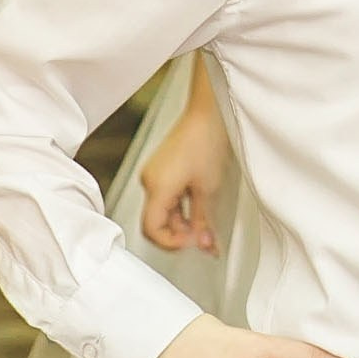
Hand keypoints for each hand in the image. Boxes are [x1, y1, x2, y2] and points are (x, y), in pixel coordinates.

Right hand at [139, 104, 226, 252]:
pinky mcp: (161, 169)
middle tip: (202, 239)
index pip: (152, 229)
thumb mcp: (209, 189)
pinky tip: (198, 211)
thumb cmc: (207, 141)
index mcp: (156, 187)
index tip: (192, 244)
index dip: (172, 243)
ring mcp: (154, 174)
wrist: (209, 113)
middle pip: (156, 221)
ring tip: (205, 227)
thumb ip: (203, 221)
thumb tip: (204, 244)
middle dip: (179, 234)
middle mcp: (149, 181)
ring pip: (162, 210)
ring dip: (182, 222)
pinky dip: (181, 208)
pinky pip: (166, 197)